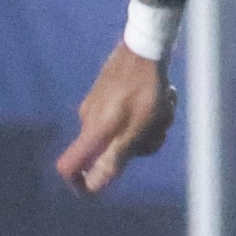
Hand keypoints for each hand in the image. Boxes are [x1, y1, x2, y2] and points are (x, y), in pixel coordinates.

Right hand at [55, 43, 177, 194]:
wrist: (146, 47)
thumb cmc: (145, 90)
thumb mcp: (137, 129)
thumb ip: (116, 158)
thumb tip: (94, 185)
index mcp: (93, 131)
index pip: (69, 166)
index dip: (79, 182)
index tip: (96, 188)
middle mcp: (89, 120)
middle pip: (112, 151)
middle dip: (142, 144)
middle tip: (161, 127)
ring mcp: (98, 106)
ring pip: (127, 131)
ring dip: (152, 124)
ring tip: (166, 105)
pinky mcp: (108, 95)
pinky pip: (129, 114)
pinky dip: (149, 111)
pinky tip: (164, 95)